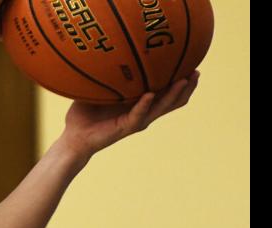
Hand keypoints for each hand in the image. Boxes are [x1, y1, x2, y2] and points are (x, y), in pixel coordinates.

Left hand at [61, 70, 200, 157]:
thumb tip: (112, 47)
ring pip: (161, 108)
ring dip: (172, 94)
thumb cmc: (87, 112)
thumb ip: (111, 72)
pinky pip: (138, 115)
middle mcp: (143, 113)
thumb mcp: (103, 87)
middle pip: (172, 101)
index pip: (167, 93)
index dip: (182, 82)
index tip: (192, 66)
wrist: (75, 136)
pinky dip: (144, 104)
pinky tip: (150, 94)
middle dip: (186, 87)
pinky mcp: (125, 127)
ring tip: (183, 80)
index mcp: (141, 103)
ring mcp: (136, 121)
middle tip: (196, 72)